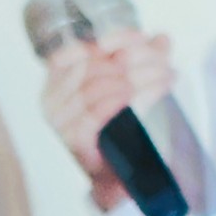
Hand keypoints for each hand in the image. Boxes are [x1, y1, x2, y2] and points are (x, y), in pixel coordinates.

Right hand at [38, 31, 175, 210]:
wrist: (113, 176)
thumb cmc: (114, 130)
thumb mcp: (127, 88)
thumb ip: (143, 62)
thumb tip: (163, 39)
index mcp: (57, 81)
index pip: (77, 51)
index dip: (109, 41)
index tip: (140, 39)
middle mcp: (52, 100)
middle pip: (92, 68)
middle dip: (132, 60)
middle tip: (162, 61)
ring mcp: (60, 122)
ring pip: (95, 88)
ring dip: (133, 79)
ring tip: (162, 76)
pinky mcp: (73, 140)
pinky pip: (94, 114)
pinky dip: (117, 101)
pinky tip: (137, 94)